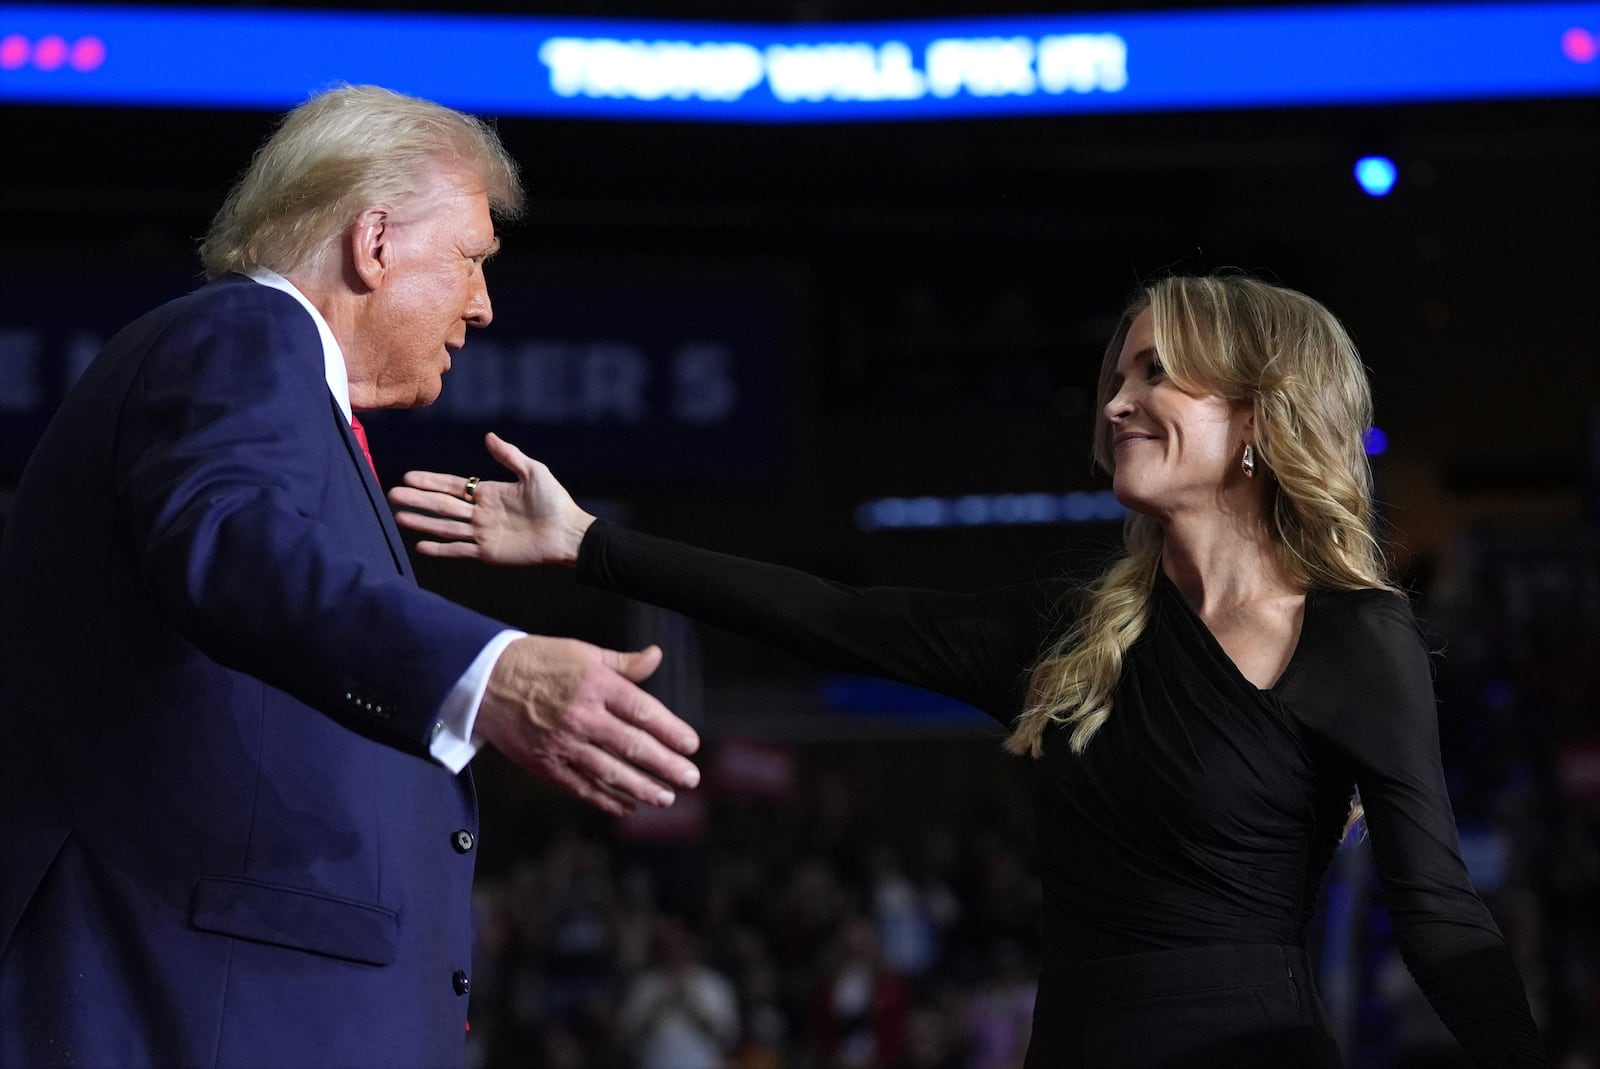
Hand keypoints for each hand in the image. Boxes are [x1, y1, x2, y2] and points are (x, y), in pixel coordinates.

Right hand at [388, 432, 593, 565]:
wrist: (568, 533)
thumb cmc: (555, 502)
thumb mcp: (533, 472)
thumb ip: (509, 456)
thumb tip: (488, 436)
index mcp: (489, 493)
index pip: (452, 485)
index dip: (430, 481)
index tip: (408, 477)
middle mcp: (481, 513)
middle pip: (442, 505)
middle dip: (418, 499)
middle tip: (392, 494)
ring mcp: (482, 534)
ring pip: (445, 526)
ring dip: (422, 521)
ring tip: (398, 517)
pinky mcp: (487, 553)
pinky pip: (458, 550)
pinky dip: (439, 549)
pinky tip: (419, 545)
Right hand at [478, 636, 699, 816]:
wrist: (485, 681)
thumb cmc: (539, 662)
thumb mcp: (583, 653)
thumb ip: (623, 663)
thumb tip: (656, 656)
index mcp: (595, 685)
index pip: (643, 711)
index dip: (671, 730)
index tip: (691, 745)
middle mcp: (582, 716)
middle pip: (633, 746)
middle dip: (666, 765)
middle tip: (690, 778)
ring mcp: (563, 743)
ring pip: (611, 772)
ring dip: (642, 788)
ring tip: (667, 797)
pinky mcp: (545, 764)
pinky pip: (582, 787)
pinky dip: (607, 799)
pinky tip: (628, 807)